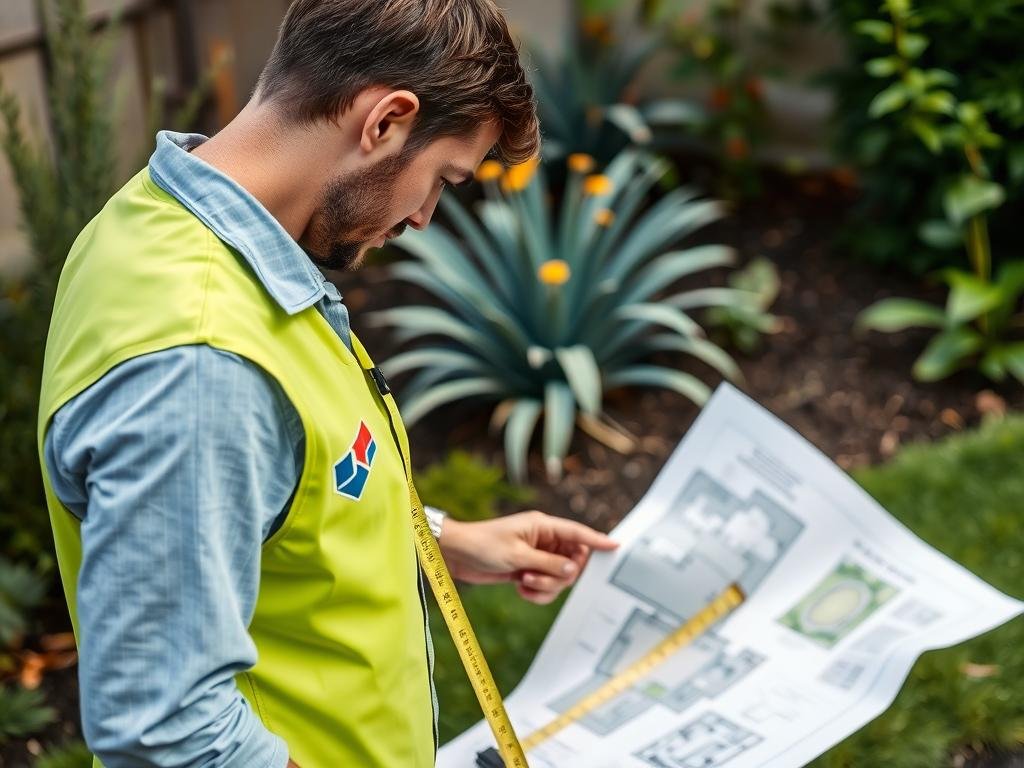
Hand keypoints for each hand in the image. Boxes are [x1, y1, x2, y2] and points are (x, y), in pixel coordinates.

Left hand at [438, 511, 617, 603]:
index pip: (577, 533)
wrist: (456, 555)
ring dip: (545, 586)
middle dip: (559, 575)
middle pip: (572, 561)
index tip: (616, 547)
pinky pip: (545, 587)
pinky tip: (520, 590)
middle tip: (537, 578)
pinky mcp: (527, 570)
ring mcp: (536, 556)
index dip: (597, 540)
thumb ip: (548, 564)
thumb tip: (574, 569)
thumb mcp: (517, 556)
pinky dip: (536, 593)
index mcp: (543, 526)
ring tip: (523, 582)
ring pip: (559, 577)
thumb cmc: (482, 545)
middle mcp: (543, 540)